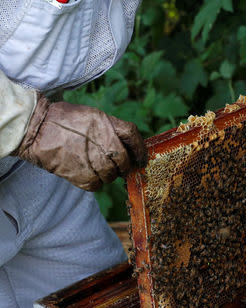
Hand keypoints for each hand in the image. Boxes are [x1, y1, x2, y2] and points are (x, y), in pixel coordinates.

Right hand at [15, 96, 146, 190]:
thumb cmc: (62, 119)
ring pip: (111, 175)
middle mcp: (103, 141)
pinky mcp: (80, 175)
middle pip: (124, 160)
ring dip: (108, 175)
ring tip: (97, 168)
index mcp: (106, 123)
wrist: (34, 129)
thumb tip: (125, 144)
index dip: (140, 149)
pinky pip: (97, 185)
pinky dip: (95, 183)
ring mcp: (92, 159)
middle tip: (120, 168)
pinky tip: (88, 174)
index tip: (141, 158)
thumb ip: (110, 128)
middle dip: (124, 166)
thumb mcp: (91, 115)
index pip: (133, 135)